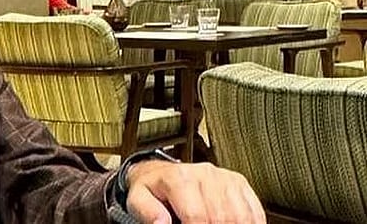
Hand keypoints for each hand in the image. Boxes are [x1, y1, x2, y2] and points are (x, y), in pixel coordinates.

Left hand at [126, 160, 264, 222]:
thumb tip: (162, 223)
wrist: (160, 173)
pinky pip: (254, 209)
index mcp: (179, 178)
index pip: (197, 216)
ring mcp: (224, 177)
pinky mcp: (238, 182)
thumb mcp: (139, 199)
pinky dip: (251, 223)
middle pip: (221, 217)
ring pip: (241, 215)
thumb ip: (148, 212)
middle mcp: (205, 174)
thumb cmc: (152, 190)